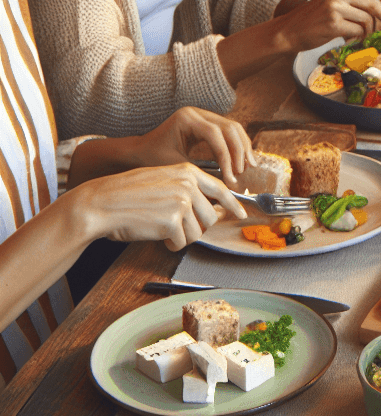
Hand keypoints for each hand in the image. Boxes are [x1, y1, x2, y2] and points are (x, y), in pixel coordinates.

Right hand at [75, 163, 246, 251]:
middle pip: (210, 217)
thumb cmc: (128, 196)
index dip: (234, 205)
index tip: (242, 215)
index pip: (220, 189)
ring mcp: (182, 201)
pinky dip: (169, 243)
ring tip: (161, 229)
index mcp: (187, 171)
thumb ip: (188, 192)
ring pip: (197, 232)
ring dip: (180, 237)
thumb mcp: (162, 183)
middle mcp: (189, 184)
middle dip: (196, 228)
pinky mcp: (173, 220)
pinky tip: (154, 233)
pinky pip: (180, 243)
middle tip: (176, 228)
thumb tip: (214, 213)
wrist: (102, 203)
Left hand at [132, 107, 254, 187]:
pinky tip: (241, 160)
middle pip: (229, 127)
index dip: (227, 155)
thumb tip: (222, 184)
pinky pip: (228, 133)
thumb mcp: (174, 166)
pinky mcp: (207, 124)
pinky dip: (237, 146)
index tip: (231, 176)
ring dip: (242, 147)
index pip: (215, 134)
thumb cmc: (151, 159)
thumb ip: (198, 170)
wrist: (139, 152)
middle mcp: (198, 113)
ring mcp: (204, 116)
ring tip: (248, 166)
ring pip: (233, 128)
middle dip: (239, 150)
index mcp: (187, 118)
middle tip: (243, 170)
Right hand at [276, 0, 380, 51]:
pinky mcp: (333, 23)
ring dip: (370, 30)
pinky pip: (357, 31)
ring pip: (367, 19)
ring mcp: (335, 7)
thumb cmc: (316, 16)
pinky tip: (353, 38)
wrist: (290, 30)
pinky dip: (359, 36)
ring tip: (364, 34)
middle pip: (373, 4)